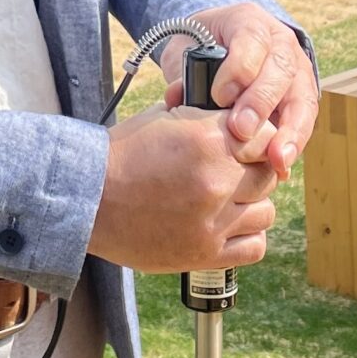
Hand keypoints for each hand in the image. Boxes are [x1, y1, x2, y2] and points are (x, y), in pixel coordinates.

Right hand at [88, 104, 279, 273]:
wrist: (88, 200)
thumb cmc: (120, 157)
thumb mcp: (159, 118)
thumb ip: (198, 111)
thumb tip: (221, 104)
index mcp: (208, 142)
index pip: (266, 137)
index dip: (259, 139)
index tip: (248, 144)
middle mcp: (217, 182)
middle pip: (268, 175)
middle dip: (255, 170)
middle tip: (236, 171)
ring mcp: (213, 222)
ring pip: (265, 212)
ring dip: (252, 205)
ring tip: (230, 201)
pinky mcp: (205, 253)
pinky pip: (254, 246)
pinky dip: (248, 236)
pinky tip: (229, 226)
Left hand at [163, 2, 318, 178]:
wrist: (224, 44)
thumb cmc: (201, 48)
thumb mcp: (188, 49)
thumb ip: (184, 73)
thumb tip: (178, 99)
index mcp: (249, 22)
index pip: (250, 39)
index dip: (238, 69)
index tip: (219, 96)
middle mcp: (280, 42)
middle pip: (280, 69)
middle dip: (261, 101)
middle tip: (241, 130)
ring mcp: (297, 68)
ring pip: (301, 96)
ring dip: (289, 129)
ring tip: (277, 158)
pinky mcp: (303, 95)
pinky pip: (305, 118)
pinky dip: (294, 141)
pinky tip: (282, 164)